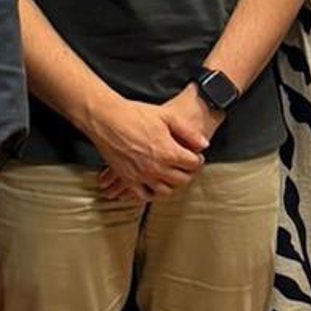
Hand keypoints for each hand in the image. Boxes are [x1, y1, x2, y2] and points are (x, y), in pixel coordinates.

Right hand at [88, 91, 208, 201]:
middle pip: (182, 180)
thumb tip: (204, 145)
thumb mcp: (167, 116)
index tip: (195, 156)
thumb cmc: (136, 114)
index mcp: (169, 152)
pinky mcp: (127, 179)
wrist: (106, 118)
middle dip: (187, 173)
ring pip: (165, 191)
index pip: (193, 165)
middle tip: (186, 166)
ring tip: (171, 175)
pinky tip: (154, 186)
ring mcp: (141, 176)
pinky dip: (151, 194)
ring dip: (172, 184)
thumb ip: (188, 132)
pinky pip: (143, 196)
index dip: (197, 160)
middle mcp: (157, 168)